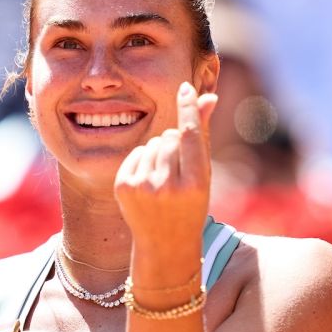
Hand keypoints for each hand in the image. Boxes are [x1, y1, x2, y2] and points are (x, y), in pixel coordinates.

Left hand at [115, 82, 217, 279]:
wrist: (165, 245)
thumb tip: (208, 97)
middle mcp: (168, 186)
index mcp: (195, 184)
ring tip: (164, 178)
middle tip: (179, 170)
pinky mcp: (123, 187)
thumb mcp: (203, 175)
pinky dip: (143, 160)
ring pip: (152, 144)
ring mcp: (143, 188)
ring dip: (159, 153)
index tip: (185, 87)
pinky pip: (136, 153)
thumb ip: (202, 135)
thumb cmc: (191, 205)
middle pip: (170, 137)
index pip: (189, 135)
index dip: (188, 109)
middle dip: (176, 144)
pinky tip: (148, 181)